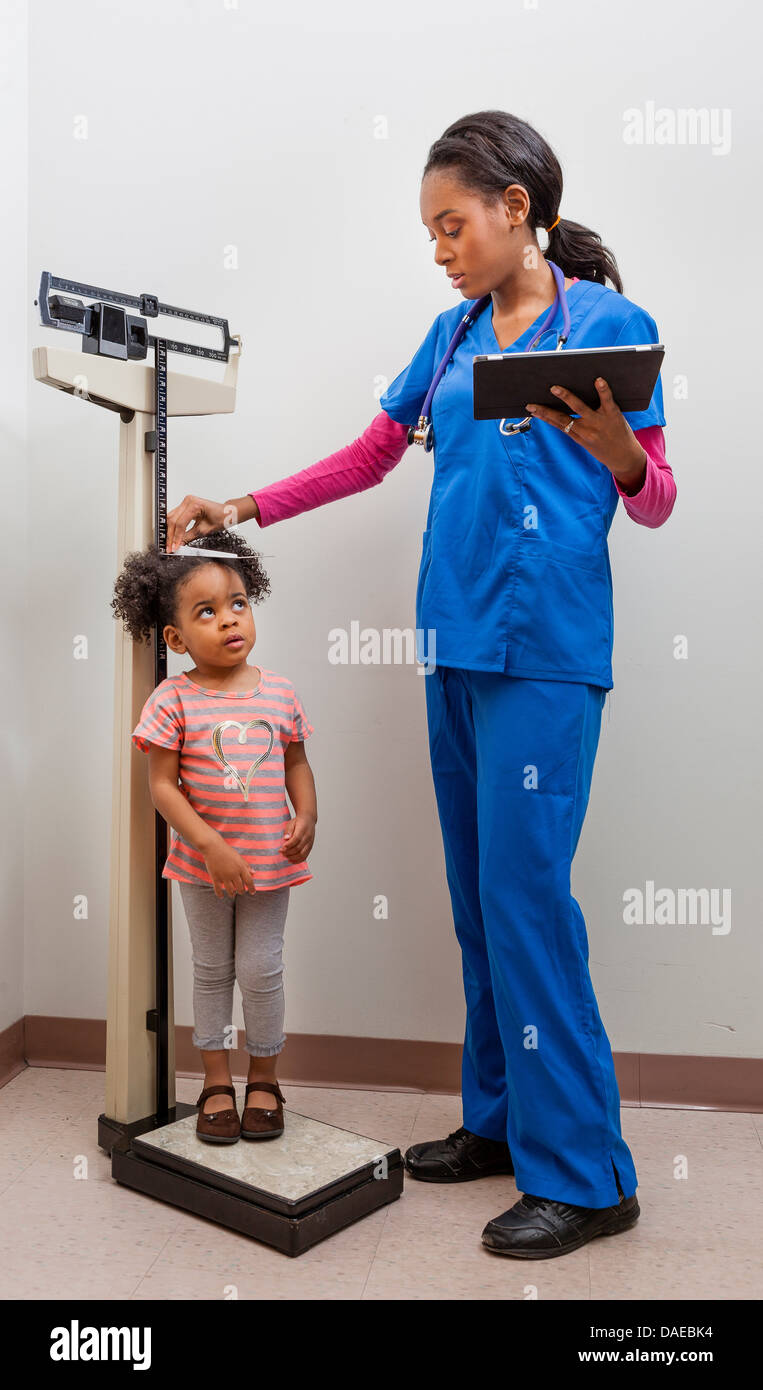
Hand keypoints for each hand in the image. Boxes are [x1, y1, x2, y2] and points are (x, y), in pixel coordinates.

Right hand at [165, 495, 229, 552]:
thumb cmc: (220, 518)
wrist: (226, 513)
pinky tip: (172, 535)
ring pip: (171, 517)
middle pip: (173, 520)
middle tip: (169, 547)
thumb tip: (179, 544)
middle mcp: (188, 501)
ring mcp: (186, 502)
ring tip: (170, 543)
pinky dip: (173, 526)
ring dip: (169, 531)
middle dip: (170, 535)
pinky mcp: (185, 505)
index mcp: (194, 504)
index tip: (174, 547)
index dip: (176, 537)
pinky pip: (175, 516)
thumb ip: (189, 537)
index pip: (180, 523)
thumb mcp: (205, 530)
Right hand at [202, 836, 255, 898]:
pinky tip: (222, 896)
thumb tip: (254, 873)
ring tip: (233, 894)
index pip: (249, 881)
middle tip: (241, 892)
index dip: (252, 888)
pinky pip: (218, 889)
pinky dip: (220, 894)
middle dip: (241, 891)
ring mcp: (224, 876)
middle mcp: (233, 873)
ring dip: (232, 894)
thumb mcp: (239, 857)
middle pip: (240, 887)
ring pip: (231, 890)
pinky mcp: (215, 877)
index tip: (252, 892)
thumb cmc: (227, 851)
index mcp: (241, 868)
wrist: (213, 847)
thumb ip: (246, 866)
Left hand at [281, 813, 315, 862]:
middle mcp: (308, 837)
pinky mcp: (310, 847)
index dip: (288, 845)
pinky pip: (305, 856)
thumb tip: (286, 838)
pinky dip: (298, 860)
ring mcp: (310, 843)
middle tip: (281, 852)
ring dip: (292, 857)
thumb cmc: (299, 822)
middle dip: (288, 852)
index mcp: (303, 829)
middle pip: (298, 848)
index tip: (281, 848)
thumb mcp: (291, 823)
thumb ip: (288, 830)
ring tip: (285, 856)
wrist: (308, 820)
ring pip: (302, 854)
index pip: (296, 839)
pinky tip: (291, 860)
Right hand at [525, 378, 646, 486]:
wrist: (626, 459)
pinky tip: (598, 380)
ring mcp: (599, 422)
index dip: (543, 415)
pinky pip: (606, 400)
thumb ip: (577, 429)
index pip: (557, 423)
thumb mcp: (587, 444)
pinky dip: (602, 390)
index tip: (531, 408)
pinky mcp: (613, 415)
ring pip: (580, 407)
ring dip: (567, 397)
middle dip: (546, 410)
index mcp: (578, 436)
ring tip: (556, 389)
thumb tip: (565, 413)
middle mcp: (586, 430)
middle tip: (535, 402)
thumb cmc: (606, 450)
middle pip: (563, 418)